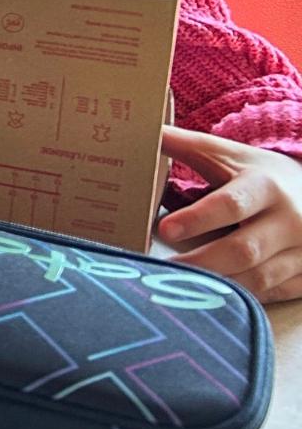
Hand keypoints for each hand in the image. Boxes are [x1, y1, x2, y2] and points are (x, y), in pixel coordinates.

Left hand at [159, 127, 301, 301]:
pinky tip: (215, 298)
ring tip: (181, 286)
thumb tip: (142, 129)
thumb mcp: (228, 155)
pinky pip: (274, 294)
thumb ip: (185, 145)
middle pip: (244, 249)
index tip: (165, 229)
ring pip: (259, 278)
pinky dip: (244, 297)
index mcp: (266, 186)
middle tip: (165, 270)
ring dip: (219, 285)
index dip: (198, 218)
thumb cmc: (259, 175)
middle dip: (202, 262)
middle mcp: (289, 220)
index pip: (231, 204)